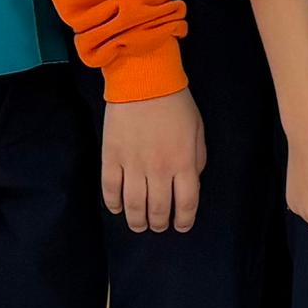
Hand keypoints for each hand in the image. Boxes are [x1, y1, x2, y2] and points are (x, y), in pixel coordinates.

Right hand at [100, 90, 207, 235]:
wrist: (143, 80)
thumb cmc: (176, 103)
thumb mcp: (197, 130)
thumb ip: (196, 159)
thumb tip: (191, 182)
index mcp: (183, 163)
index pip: (186, 203)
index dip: (185, 220)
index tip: (181, 226)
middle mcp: (158, 169)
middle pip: (159, 209)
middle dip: (159, 224)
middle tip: (159, 227)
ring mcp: (132, 165)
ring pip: (134, 205)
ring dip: (137, 221)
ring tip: (139, 225)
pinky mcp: (111, 157)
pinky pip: (110, 189)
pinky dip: (113, 204)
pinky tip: (117, 209)